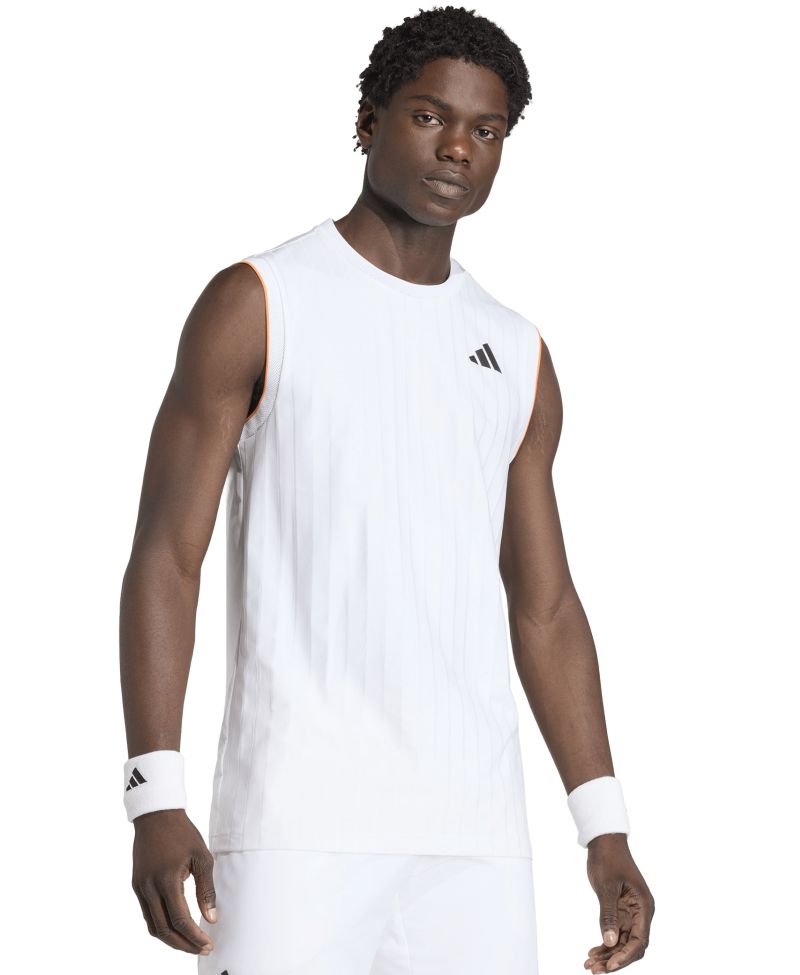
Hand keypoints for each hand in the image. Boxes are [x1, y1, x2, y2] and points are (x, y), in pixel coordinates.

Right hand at [131, 808, 216, 954]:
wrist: (157, 815)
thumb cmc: (183, 833)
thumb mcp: (202, 858)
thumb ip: (206, 890)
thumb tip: (211, 918)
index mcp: (167, 880)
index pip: (180, 920)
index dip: (195, 937)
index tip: (208, 944)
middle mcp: (149, 888)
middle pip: (164, 930)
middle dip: (183, 945)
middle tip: (202, 949)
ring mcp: (140, 887)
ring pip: (153, 926)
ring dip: (171, 939)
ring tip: (190, 942)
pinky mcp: (137, 885)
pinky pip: (147, 914)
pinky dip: (161, 925)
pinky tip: (175, 926)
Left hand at [582, 833, 653, 972]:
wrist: (604, 841)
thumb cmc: (608, 859)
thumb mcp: (606, 887)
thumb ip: (609, 915)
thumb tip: (611, 942)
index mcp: (644, 906)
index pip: (639, 941)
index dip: (624, 956)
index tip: (608, 966)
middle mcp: (641, 913)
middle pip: (632, 946)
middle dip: (614, 959)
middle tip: (594, 969)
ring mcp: (631, 913)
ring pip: (623, 942)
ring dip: (607, 954)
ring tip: (589, 964)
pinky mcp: (621, 911)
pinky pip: (616, 933)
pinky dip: (605, 943)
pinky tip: (592, 951)